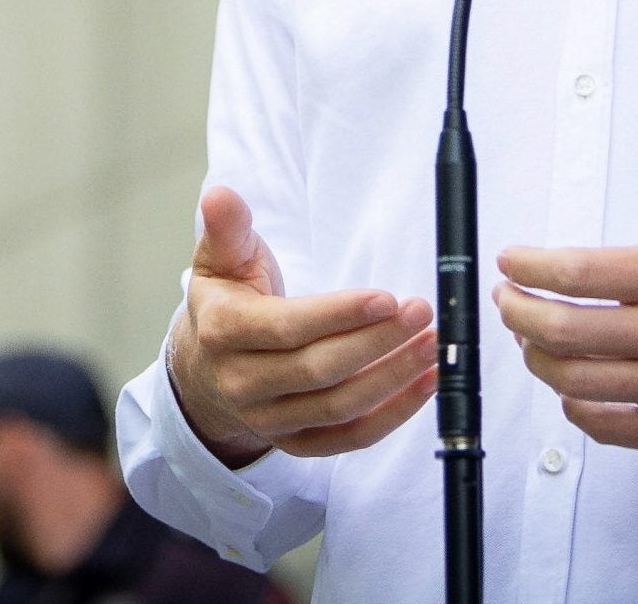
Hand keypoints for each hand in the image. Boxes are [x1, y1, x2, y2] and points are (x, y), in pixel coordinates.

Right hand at [167, 186, 438, 467]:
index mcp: (224, 332)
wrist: (205, 366)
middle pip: (319, 371)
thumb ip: (228, 228)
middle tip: (420, 312)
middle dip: (377, 342)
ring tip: (432, 345)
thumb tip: (220, 196)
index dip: (340, 316)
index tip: (386, 297)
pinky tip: (425, 384)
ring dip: (393, 378)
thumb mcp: (220, 258)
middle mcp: (242, 384)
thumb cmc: (227, 301)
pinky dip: (392, 415)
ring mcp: (268, 420)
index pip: (288, 328)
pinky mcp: (295, 442)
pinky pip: (349, 438)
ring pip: (339, 407)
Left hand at [493, 116, 637, 454]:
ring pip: (580, 380)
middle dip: (519, 314)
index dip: (530, 267)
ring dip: (541, 359)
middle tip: (507, 302)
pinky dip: (579, 408)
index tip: (510, 262)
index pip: (579, 272)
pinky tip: (572, 387)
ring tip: (531, 340)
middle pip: (566, 330)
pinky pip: (612, 428)